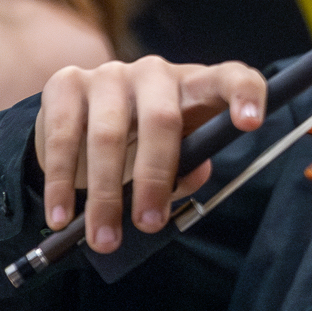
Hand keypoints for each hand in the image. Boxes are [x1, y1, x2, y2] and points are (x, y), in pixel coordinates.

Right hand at [33, 57, 265, 251]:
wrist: (83, 120)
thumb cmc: (145, 144)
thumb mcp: (175, 155)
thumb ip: (187, 168)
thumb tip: (185, 181)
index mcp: (195, 87)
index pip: (230, 78)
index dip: (244, 96)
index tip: (250, 123)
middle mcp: (155, 73)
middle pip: (161, 119)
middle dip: (155, 177)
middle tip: (149, 224)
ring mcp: (110, 74)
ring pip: (107, 134)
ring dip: (105, 194)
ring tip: (104, 238)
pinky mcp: (66, 83)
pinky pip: (63, 136)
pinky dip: (61, 183)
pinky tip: (62, 215)